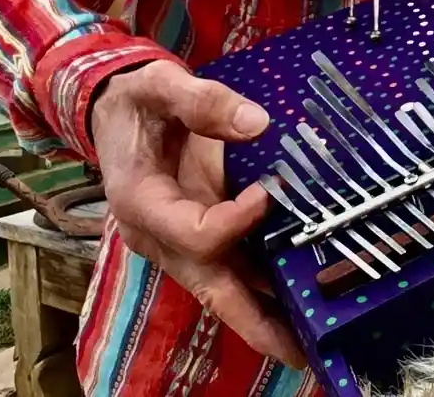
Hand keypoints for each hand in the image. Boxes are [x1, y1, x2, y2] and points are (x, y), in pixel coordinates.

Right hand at [91, 60, 305, 368]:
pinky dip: (267, 287)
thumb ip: (203, 101)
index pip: (194, 233)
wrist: (117, 110)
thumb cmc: (137, 98)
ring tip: (316, 340)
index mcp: (142, 203)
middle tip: (301, 348)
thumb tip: (258, 122)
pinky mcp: (201, 238)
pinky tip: (305, 300)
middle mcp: (162, 236)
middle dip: (255, 321)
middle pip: (210, 289)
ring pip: (226, 289)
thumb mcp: (160, 85)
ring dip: (268, 315)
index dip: (236, 221)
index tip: (271, 192)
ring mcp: (182, 243)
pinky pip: (235, 269)